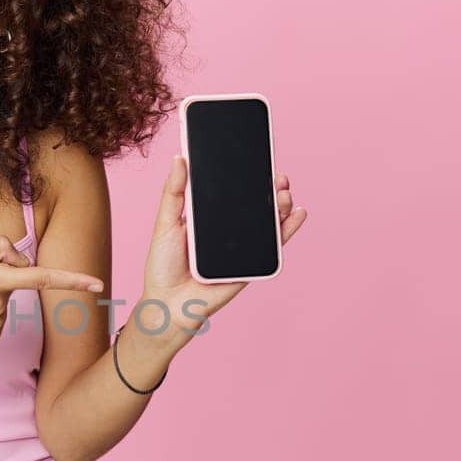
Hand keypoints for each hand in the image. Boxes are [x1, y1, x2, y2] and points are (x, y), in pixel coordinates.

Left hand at [140, 156, 307, 334]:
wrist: (168, 303)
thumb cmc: (163, 265)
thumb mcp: (165, 222)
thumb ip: (174, 192)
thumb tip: (179, 158)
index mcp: (209, 216)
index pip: (232, 190)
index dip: (247, 175)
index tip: (258, 157)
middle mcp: (228, 229)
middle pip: (255, 203)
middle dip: (270, 187)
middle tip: (277, 175)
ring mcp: (242, 247)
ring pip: (268, 222)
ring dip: (281, 205)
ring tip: (284, 192)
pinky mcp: (251, 264)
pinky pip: (274, 247)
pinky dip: (289, 230)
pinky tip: (298, 213)